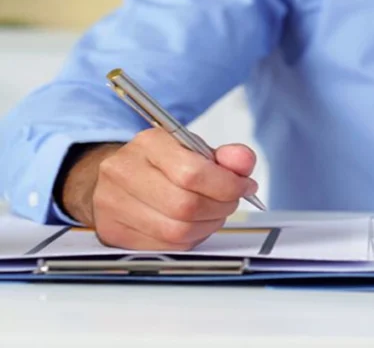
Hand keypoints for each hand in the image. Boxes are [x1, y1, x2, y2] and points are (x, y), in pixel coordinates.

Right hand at [60, 129, 257, 250]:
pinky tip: (193, 226)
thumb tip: (244, 161)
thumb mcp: (196, 150)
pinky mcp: (112, 232)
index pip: (193, 173)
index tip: (244, 187)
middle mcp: (124, 172)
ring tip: (214, 214)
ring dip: (207, 226)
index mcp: (149, 144)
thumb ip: (227, 157)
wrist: (117, 179)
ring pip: (176, 231)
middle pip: (186, 206)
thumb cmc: (161, 164)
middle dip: (220, 208)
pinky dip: (189, 239)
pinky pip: (165, 246)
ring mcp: (113, 204)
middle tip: (230, 202)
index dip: (227, 185)